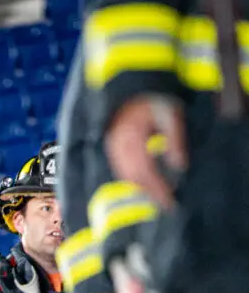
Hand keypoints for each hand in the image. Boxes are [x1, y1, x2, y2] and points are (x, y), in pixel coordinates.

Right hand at [105, 96, 187, 210]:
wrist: (131, 88)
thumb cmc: (153, 100)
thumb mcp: (170, 115)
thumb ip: (175, 140)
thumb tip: (180, 167)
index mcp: (133, 137)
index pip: (146, 172)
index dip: (158, 189)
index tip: (171, 201)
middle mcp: (119, 146)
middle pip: (135, 179)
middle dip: (151, 194)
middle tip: (167, 205)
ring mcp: (113, 148)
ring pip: (127, 177)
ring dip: (142, 190)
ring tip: (158, 198)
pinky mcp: (112, 149)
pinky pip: (122, 171)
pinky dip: (135, 182)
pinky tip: (146, 185)